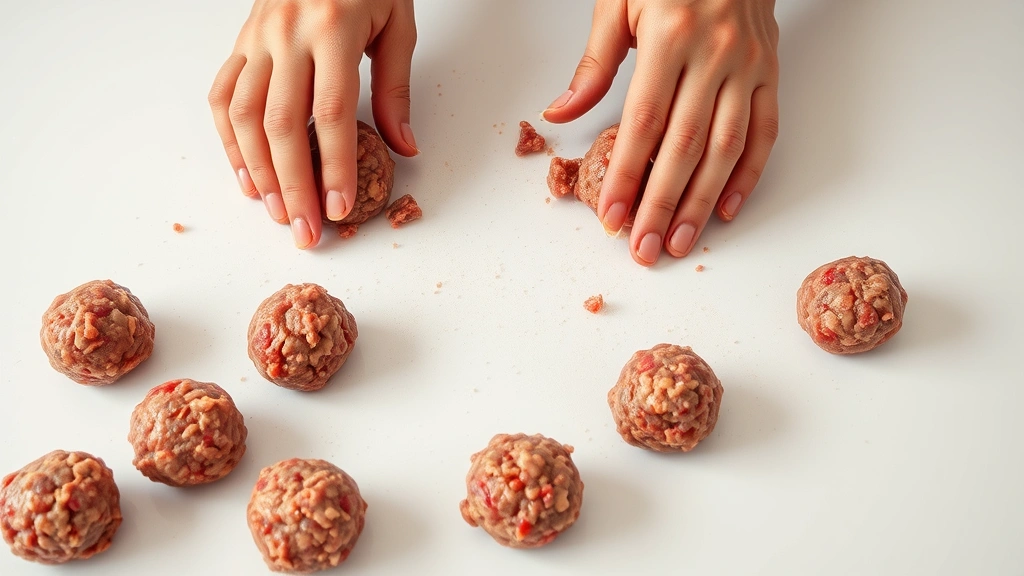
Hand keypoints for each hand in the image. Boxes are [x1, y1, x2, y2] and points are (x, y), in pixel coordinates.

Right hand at [208, 0, 417, 248]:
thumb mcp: (397, 24)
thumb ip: (396, 87)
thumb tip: (403, 147)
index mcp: (332, 29)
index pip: (330, 113)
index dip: (332, 166)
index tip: (337, 208)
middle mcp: (287, 34)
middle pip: (281, 124)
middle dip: (293, 185)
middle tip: (305, 230)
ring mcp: (257, 38)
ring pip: (245, 116)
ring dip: (258, 172)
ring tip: (276, 213)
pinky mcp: (240, 42)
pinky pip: (224, 97)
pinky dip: (231, 141)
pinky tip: (248, 176)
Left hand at [543, 0, 779, 265]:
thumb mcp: (618, 1)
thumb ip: (593, 64)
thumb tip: (560, 114)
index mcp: (671, 36)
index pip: (644, 123)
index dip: (626, 175)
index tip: (611, 214)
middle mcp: (715, 54)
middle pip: (685, 146)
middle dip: (661, 204)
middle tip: (643, 247)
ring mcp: (748, 65)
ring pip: (726, 148)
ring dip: (702, 202)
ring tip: (679, 241)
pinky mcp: (771, 71)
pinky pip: (764, 132)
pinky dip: (747, 174)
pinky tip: (726, 209)